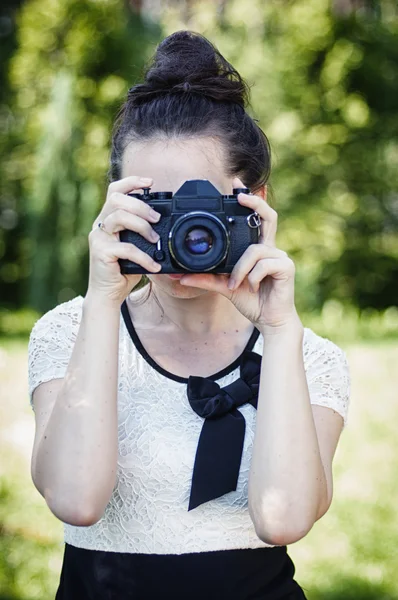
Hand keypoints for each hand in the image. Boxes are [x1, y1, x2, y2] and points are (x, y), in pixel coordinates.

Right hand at [87, 176, 161, 305]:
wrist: (108, 294)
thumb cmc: (123, 270)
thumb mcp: (135, 246)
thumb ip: (142, 232)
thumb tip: (163, 222)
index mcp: (108, 219)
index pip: (115, 191)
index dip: (131, 182)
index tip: (150, 183)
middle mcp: (100, 225)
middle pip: (117, 199)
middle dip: (140, 206)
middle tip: (156, 219)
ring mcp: (98, 238)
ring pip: (119, 217)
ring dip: (142, 226)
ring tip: (154, 239)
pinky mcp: (100, 253)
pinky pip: (126, 248)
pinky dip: (144, 257)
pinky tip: (154, 265)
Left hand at [180, 178, 299, 331]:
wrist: (269, 321)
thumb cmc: (251, 300)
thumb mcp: (224, 287)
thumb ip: (205, 279)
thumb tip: (180, 276)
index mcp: (257, 249)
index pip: (256, 218)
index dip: (250, 200)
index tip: (236, 186)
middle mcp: (270, 248)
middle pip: (268, 215)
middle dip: (255, 201)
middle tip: (240, 195)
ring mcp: (280, 257)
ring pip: (255, 250)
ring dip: (240, 268)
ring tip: (234, 284)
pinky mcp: (286, 267)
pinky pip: (263, 264)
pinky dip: (251, 277)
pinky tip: (251, 288)